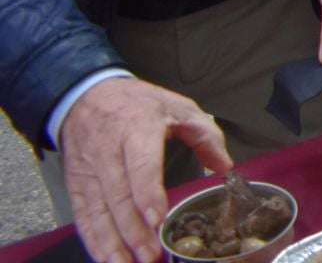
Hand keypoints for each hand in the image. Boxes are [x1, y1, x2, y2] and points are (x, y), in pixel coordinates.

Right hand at [60, 78, 230, 262]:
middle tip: (149, 255)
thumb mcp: (177, 106)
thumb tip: (224, 165)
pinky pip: (83, 215)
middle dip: (132, 230)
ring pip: (97, 210)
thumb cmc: (138, 103)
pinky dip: (92, 240)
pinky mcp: (76, 184)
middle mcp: (108, 152)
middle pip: (118, 195)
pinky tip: (105, 259)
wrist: (86, 96)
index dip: (147, 193)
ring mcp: (89, 170)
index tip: (157, 219)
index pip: (141, 164)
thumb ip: (204, 134)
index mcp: (137, 128)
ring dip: (111, 242)